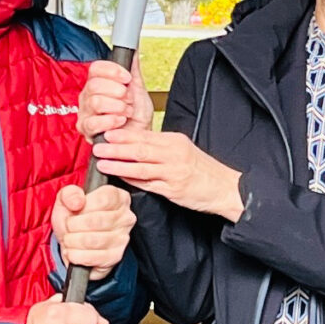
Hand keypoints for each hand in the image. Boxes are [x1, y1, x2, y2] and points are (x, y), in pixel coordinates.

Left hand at [50, 179, 134, 270]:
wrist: (74, 241)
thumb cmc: (74, 218)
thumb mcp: (66, 200)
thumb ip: (69, 194)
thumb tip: (77, 201)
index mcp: (118, 198)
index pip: (103, 200)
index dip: (83, 207)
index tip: (74, 210)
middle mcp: (125, 217)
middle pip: (96, 221)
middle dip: (73, 226)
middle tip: (69, 227)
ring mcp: (122, 238)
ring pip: (92, 240)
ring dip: (73, 241)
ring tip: (70, 239)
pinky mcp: (116, 256)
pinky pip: (93, 257)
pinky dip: (76, 255)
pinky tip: (73, 251)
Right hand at [76, 58, 147, 143]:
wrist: (139, 138)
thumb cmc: (136, 116)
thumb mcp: (137, 89)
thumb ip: (133, 70)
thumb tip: (133, 51)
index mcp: (98, 84)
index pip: (96, 68)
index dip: (113, 71)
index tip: (127, 78)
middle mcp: (88, 96)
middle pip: (95, 85)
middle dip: (118, 92)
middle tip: (128, 100)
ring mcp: (85, 113)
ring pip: (96, 102)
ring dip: (117, 107)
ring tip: (126, 112)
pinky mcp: (85, 129)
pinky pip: (94, 121)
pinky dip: (112, 121)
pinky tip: (120, 121)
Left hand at [92, 121, 245, 221]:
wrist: (226, 188)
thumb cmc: (203, 170)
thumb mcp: (184, 151)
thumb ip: (160, 147)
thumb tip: (133, 144)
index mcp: (175, 142)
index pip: (145, 135)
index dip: (123, 135)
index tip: (106, 133)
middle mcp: (174, 155)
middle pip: (140, 148)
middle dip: (116, 147)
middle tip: (97, 146)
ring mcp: (173, 173)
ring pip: (141, 166)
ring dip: (119, 164)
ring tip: (102, 162)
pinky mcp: (173, 190)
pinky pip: (147, 184)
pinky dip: (131, 180)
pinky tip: (119, 178)